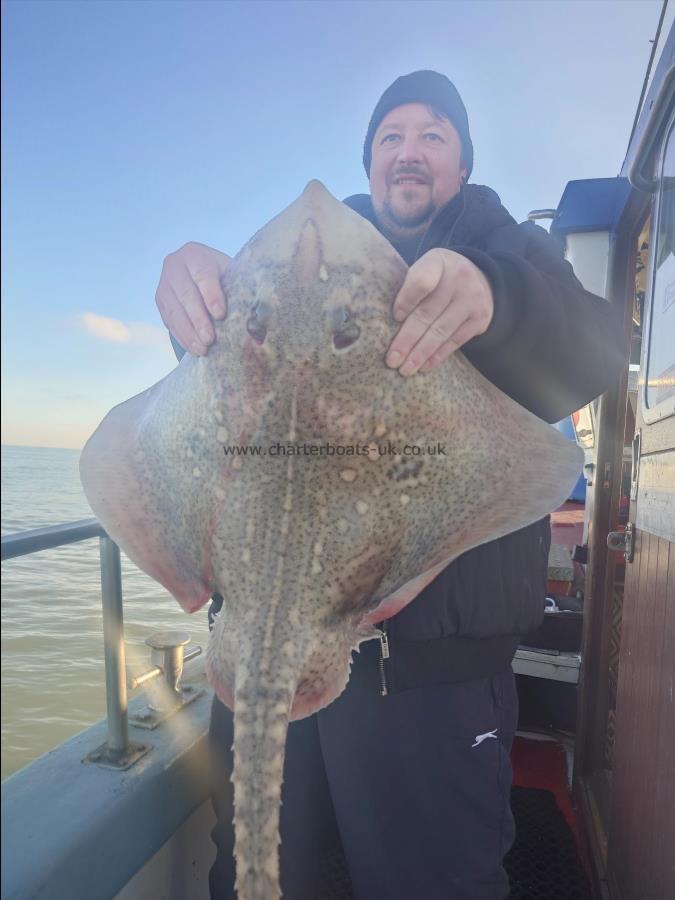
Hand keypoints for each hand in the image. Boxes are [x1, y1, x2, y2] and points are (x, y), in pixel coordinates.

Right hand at [155, 242, 231, 355]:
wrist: (201, 275)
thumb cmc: (224, 276)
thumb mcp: (231, 274)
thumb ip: (241, 285)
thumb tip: (259, 313)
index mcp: (194, 254)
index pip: (202, 274)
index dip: (211, 295)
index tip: (220, 314)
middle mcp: (174, 265)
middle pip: (186, 294)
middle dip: (198, 319)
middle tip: (210, 339)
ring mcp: (164, 284)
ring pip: (175, 311)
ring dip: (189, 333)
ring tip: (202, 349)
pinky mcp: (160, 301)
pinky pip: (169, 321)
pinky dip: (182, 336)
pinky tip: (193, 348)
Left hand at [386, 248, 493, 375]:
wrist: (480, 278)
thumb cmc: (439, 278)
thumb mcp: (425, 269)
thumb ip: (409, 287)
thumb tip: (385, 324)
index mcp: (438, 261)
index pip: (422, 281)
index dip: (407, 300)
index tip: (395, 317)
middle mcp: (459, 278)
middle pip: (428, 313)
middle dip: (407, 339)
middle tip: (392, 360)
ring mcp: (472, 299)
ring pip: (441, 331)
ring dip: (421, 353)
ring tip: (405, 369)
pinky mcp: (480, 318)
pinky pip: (455, 341)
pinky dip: (438, 355)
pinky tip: (424, 366)